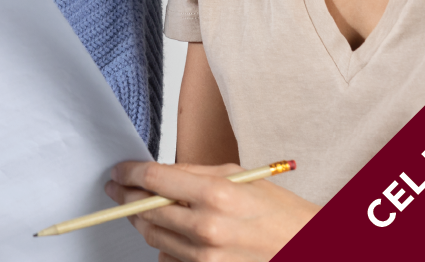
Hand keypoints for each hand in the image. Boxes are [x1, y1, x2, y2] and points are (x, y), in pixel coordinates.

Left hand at [105, 161, 317, 261]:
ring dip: (142, 220)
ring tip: (142, 208)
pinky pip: (170, 258)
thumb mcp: (237, 176)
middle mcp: (207, 227)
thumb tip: (157, 174)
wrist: (307, 247)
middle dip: (127, 197)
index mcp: (216, 194)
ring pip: (153, 236)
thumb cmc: (278, 210)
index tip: (118, 172)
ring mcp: (206, 256)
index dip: (129, 173)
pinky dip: (165, 244)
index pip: (154, 180)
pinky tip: (173, 233)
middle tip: (119, 189)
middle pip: (146, 210)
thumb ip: (193, 174)